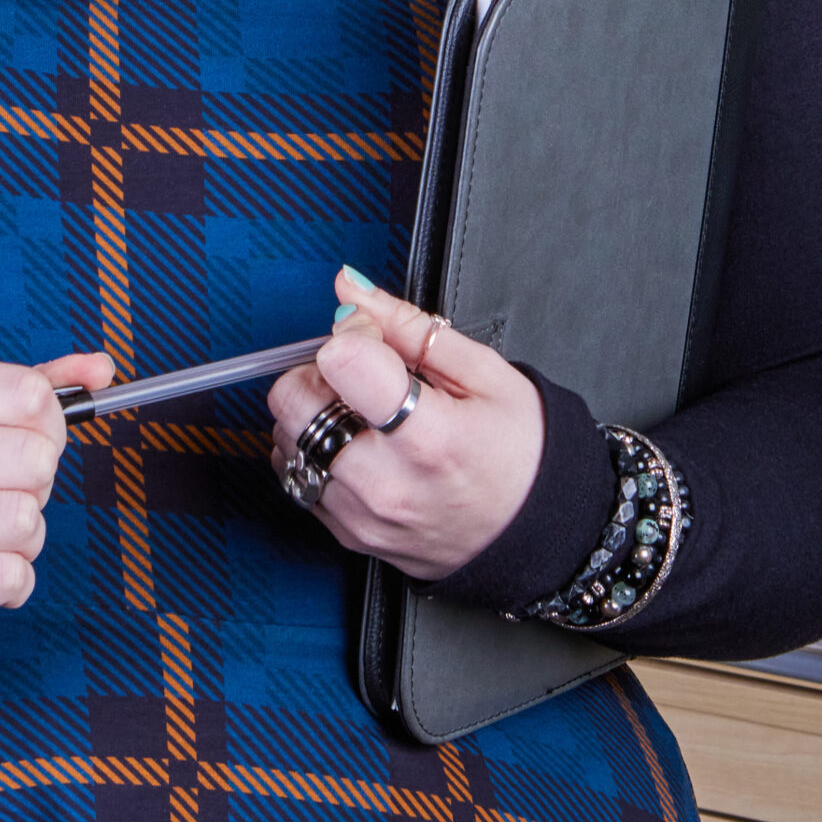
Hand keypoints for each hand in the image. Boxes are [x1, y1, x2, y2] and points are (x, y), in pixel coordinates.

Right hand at [0, 349, 113, 658]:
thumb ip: (31, 388)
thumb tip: (103, 368)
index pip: (29, 392)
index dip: (49, 424)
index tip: (27, 439)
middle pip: (35, 459)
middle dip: (38, 485)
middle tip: (1, 494)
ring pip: (24, 520)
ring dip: (26, 539)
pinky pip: (9, 577)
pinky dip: (12, 582)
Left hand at [266, 271, 543, 579]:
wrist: (535, 530)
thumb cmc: (520, 453)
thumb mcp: (484, 373)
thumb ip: (406, 324)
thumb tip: (349, 287)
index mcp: (428, 437)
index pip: (339, 361)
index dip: (350, 335)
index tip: (374, 341)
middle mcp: (385, 483)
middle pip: (293, 400)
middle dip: (320, 373)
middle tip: (366, 379)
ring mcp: (362, 515)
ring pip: (286, 437)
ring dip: (314, 413)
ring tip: (369, 418)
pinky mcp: (347, 534)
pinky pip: (294, 474)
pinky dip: (315, 451)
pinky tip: (360, 447)